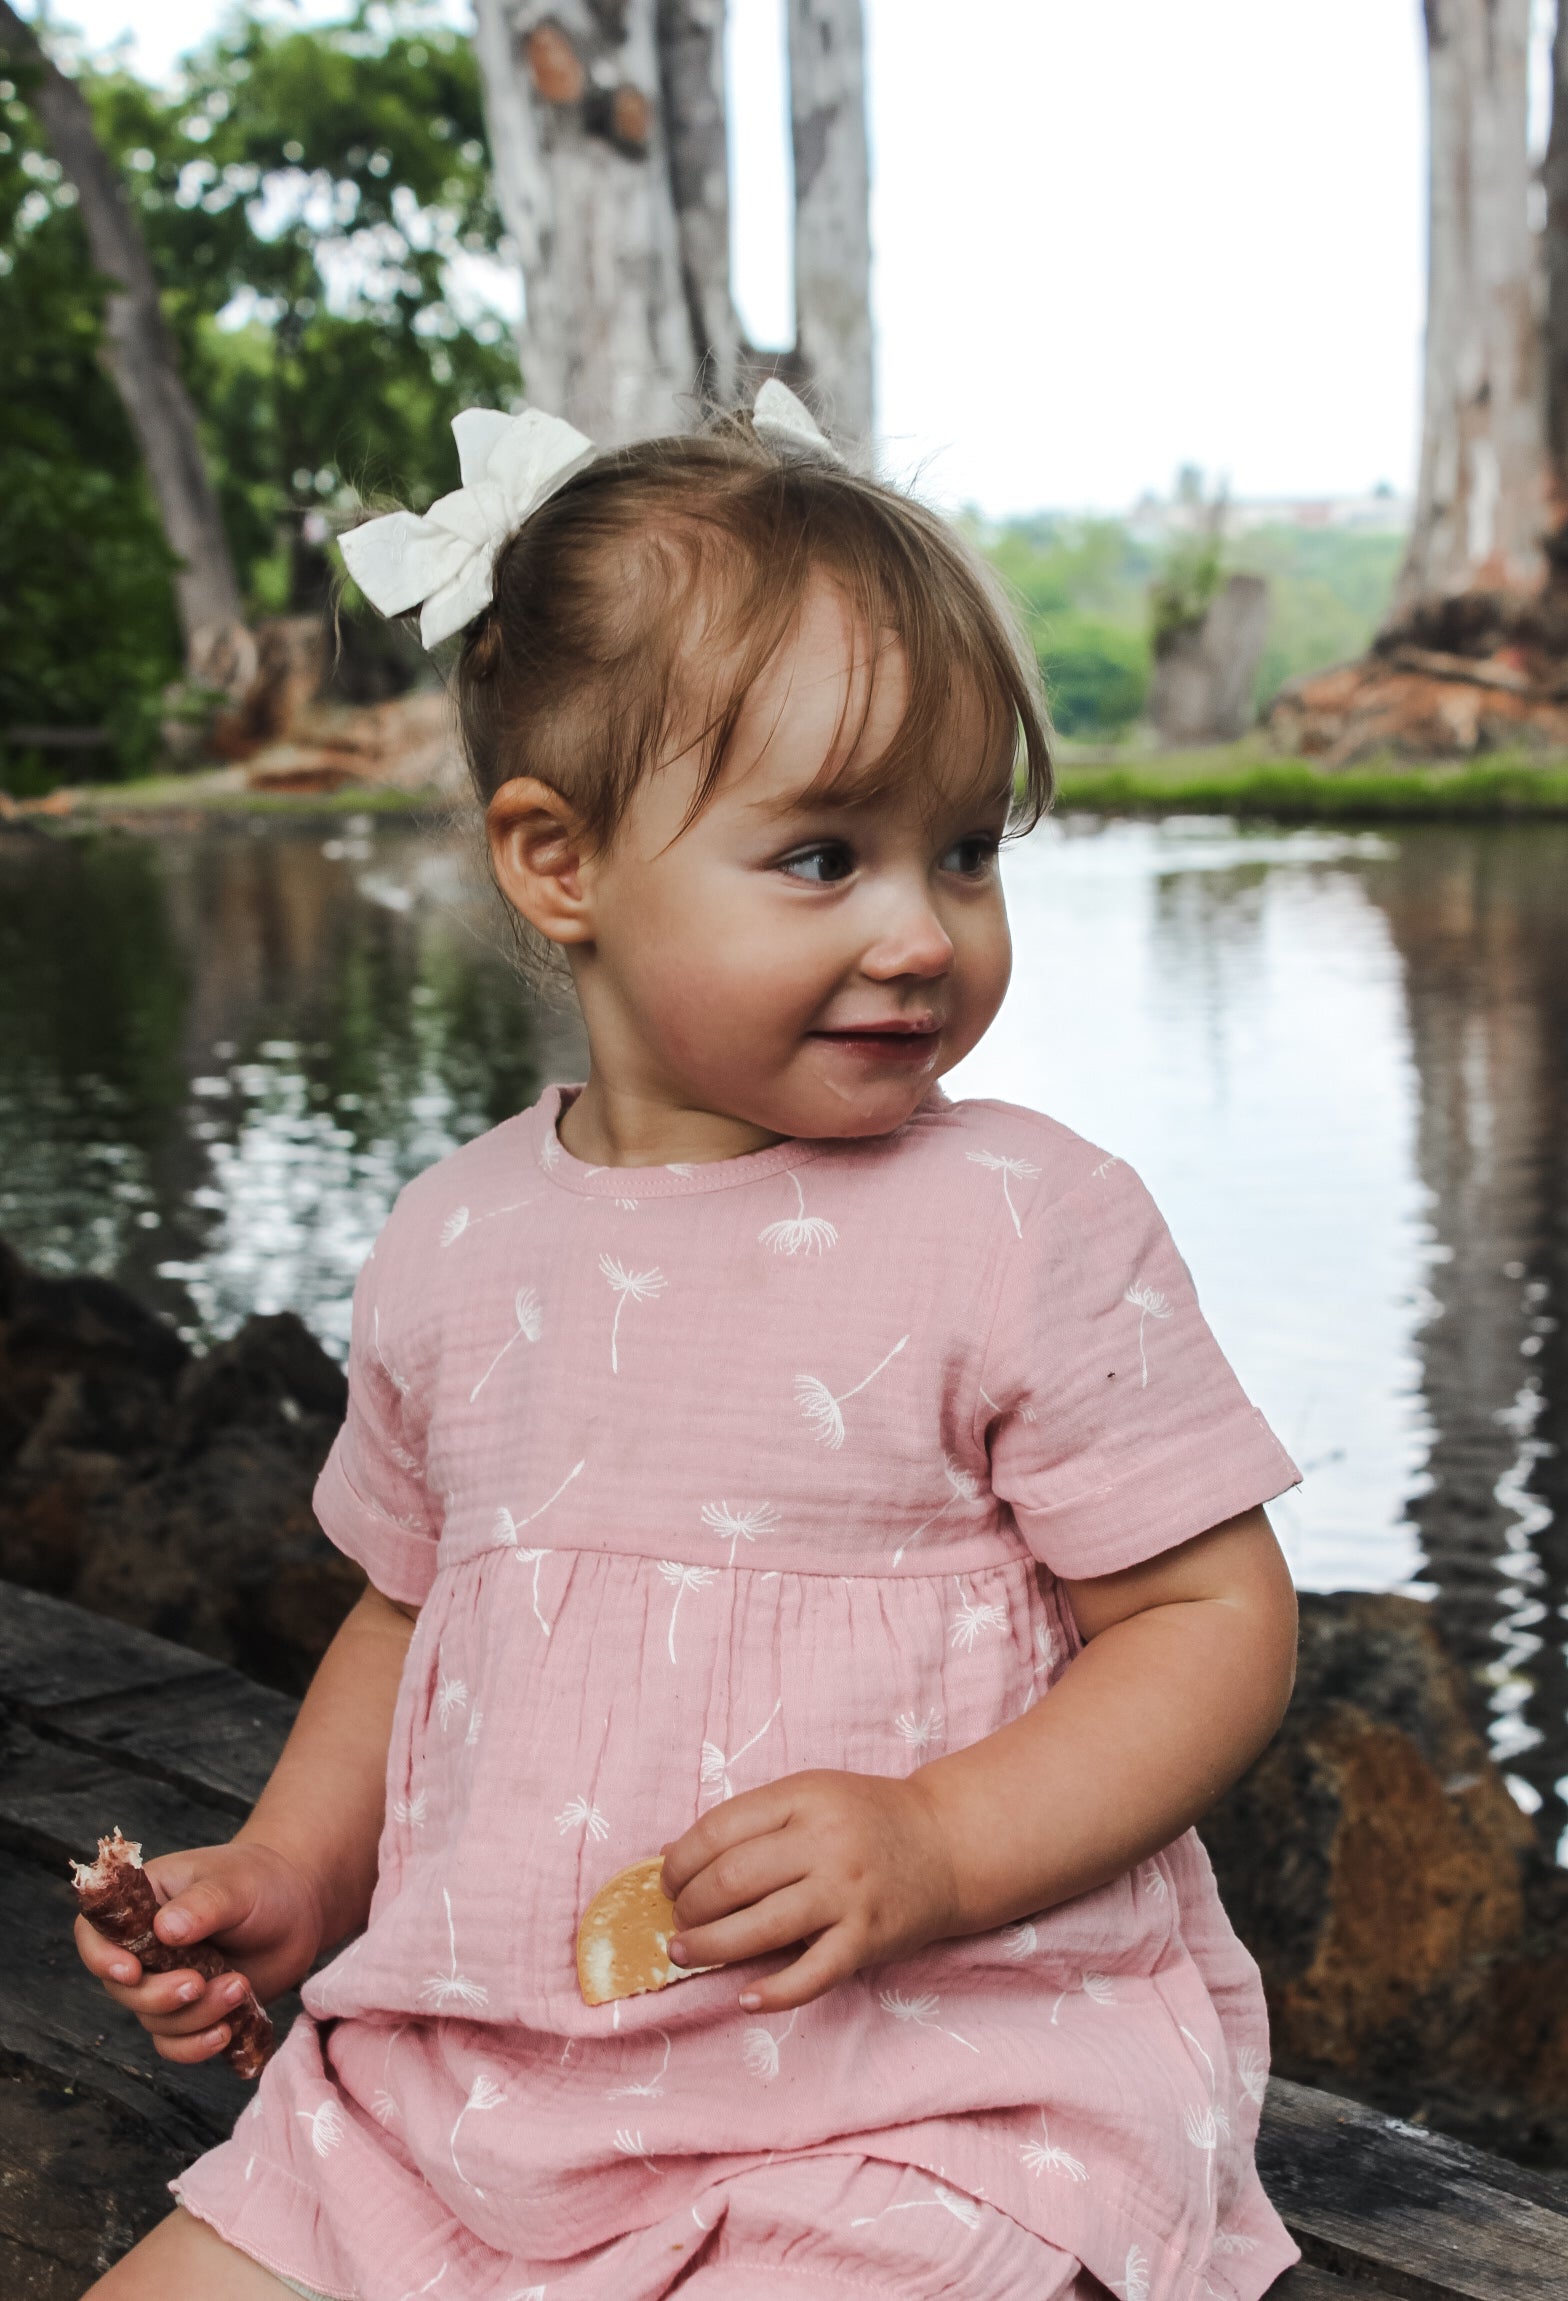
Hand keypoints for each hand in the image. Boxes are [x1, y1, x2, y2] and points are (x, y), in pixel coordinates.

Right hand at [73, 1839, 322, 2064]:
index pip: (95, 1933)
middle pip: (123, 1989)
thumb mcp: (233, 1885)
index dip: (101, 1958)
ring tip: (238, 1987)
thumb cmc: (259, 1883)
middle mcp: (145, 1949)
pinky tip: (225, 2032)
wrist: (298, 1908)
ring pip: (155, 2020)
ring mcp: (167, 1982)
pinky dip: (196, 2047)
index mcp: (141, 1905)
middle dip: (158, 1995)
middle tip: (198, 1983)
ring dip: (193, 2016)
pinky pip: (177, 2044)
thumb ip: (202, 1906)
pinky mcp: (193, 2012)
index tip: (132, 1972)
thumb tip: (165, 1931)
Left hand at [660, 1769, 959, 2012]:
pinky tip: (745, 1998)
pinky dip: (775, 1992)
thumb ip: (746, 1822)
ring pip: (759, 1928)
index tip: (668, 1881)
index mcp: (803, 1797)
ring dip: (710, 1948)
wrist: (948, 1844)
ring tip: (685, 1954)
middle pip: (731, 1880)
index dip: (680, 1861)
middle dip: (689, 1907)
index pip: (719, 1829)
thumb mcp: (808, 1798)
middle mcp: (823, 1842)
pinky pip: (812, 1974)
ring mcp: (847, 1892)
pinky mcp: (867, 1937)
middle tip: (678, 1922)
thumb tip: (669, 1852)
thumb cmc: (866, 1819)